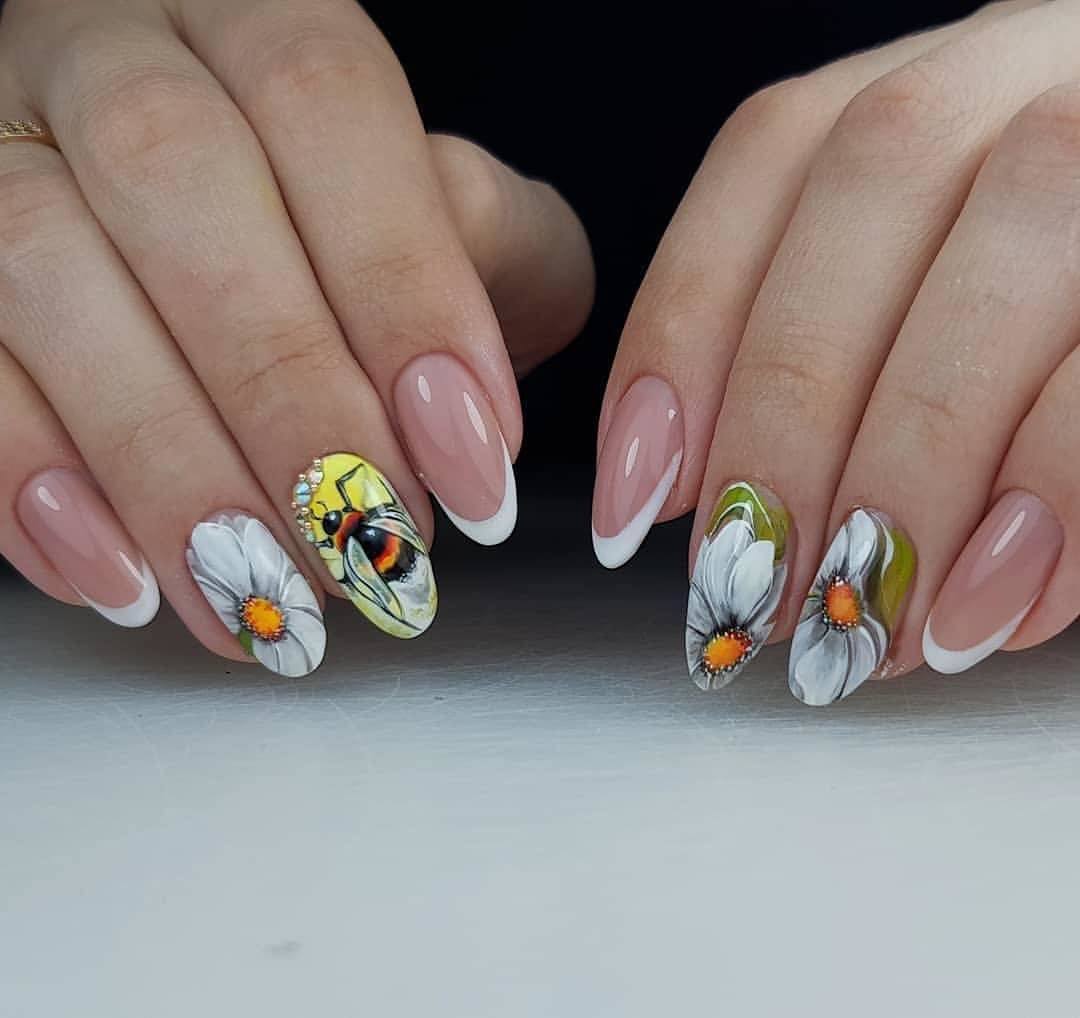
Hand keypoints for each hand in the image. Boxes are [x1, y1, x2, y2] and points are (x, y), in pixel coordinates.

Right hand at [0, 0, 591, 674]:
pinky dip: (31, 481)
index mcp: (265, 20)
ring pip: (39, 267)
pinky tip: (122, 577)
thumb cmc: (363, 227)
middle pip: (175, 178)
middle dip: (282, 391)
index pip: (325, 103)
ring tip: (256, 591)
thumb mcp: (464, 217)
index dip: (402, 286)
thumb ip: (490, 265)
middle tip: (363, 544)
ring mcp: (1, 143)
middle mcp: (117, 56)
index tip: (470, 455)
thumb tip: (464, 415)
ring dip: (160, 459)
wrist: (233, 217)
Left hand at [593, 0, 1079, 703]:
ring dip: (907, 479)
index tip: (634, 501)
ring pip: (1003, 272)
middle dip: (787, 419)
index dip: (681, 334)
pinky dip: (1045, 510)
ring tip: (865, 624)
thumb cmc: (1021, 325)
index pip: (771, 157)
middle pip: (873, 192)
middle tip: (753, 586)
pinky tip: (982, 612)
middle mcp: (1032, 74)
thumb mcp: (908, 306)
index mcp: (931, 86)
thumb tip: (697, 494)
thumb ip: (810, 358)